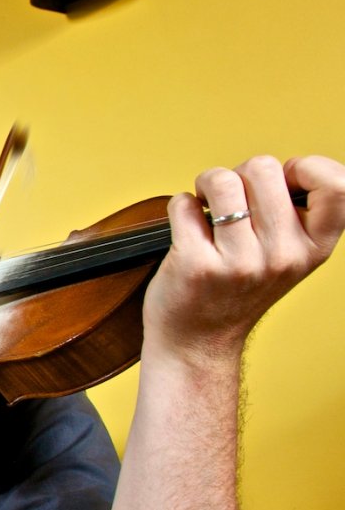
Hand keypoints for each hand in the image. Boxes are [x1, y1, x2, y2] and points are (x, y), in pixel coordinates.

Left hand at [150, 155, 342, 362]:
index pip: (337, 185)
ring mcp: (239, 262)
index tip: (284, 180)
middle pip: (263, 168)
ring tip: (206, 206)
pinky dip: (180, 206)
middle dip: (240, 174)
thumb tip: (284, 166)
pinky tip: (187, 227)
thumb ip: (294, 215)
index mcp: (313, 248)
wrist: (199, 342)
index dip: (305, 167)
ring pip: (222, 180)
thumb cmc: (239, 289)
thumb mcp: (287, 257)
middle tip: (232, 199)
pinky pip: (184, 204)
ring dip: (207, 185)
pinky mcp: (196, 265)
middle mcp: (282, 256)